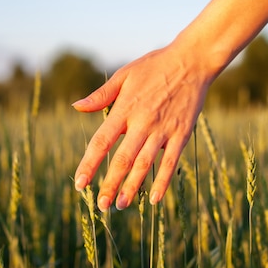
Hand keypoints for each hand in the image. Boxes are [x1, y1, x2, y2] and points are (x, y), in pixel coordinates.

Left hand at [72, 44, 211, 211]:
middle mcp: (142, 122)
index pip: (102, 141)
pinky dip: (162, 181)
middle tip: (101, 206)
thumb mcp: (124, 75)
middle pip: (122, 159)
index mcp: (125, 108)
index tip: (79, 183)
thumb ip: (101, 95)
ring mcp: (163, 130)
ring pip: (145, 164)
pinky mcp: (181, 134)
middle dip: (110, 184)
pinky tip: (154, 199)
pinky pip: (171, 162)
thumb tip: (76, 106)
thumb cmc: (155, 66)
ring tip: (121, 205)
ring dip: (132, 186)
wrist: (192, 61)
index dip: (89, 164)